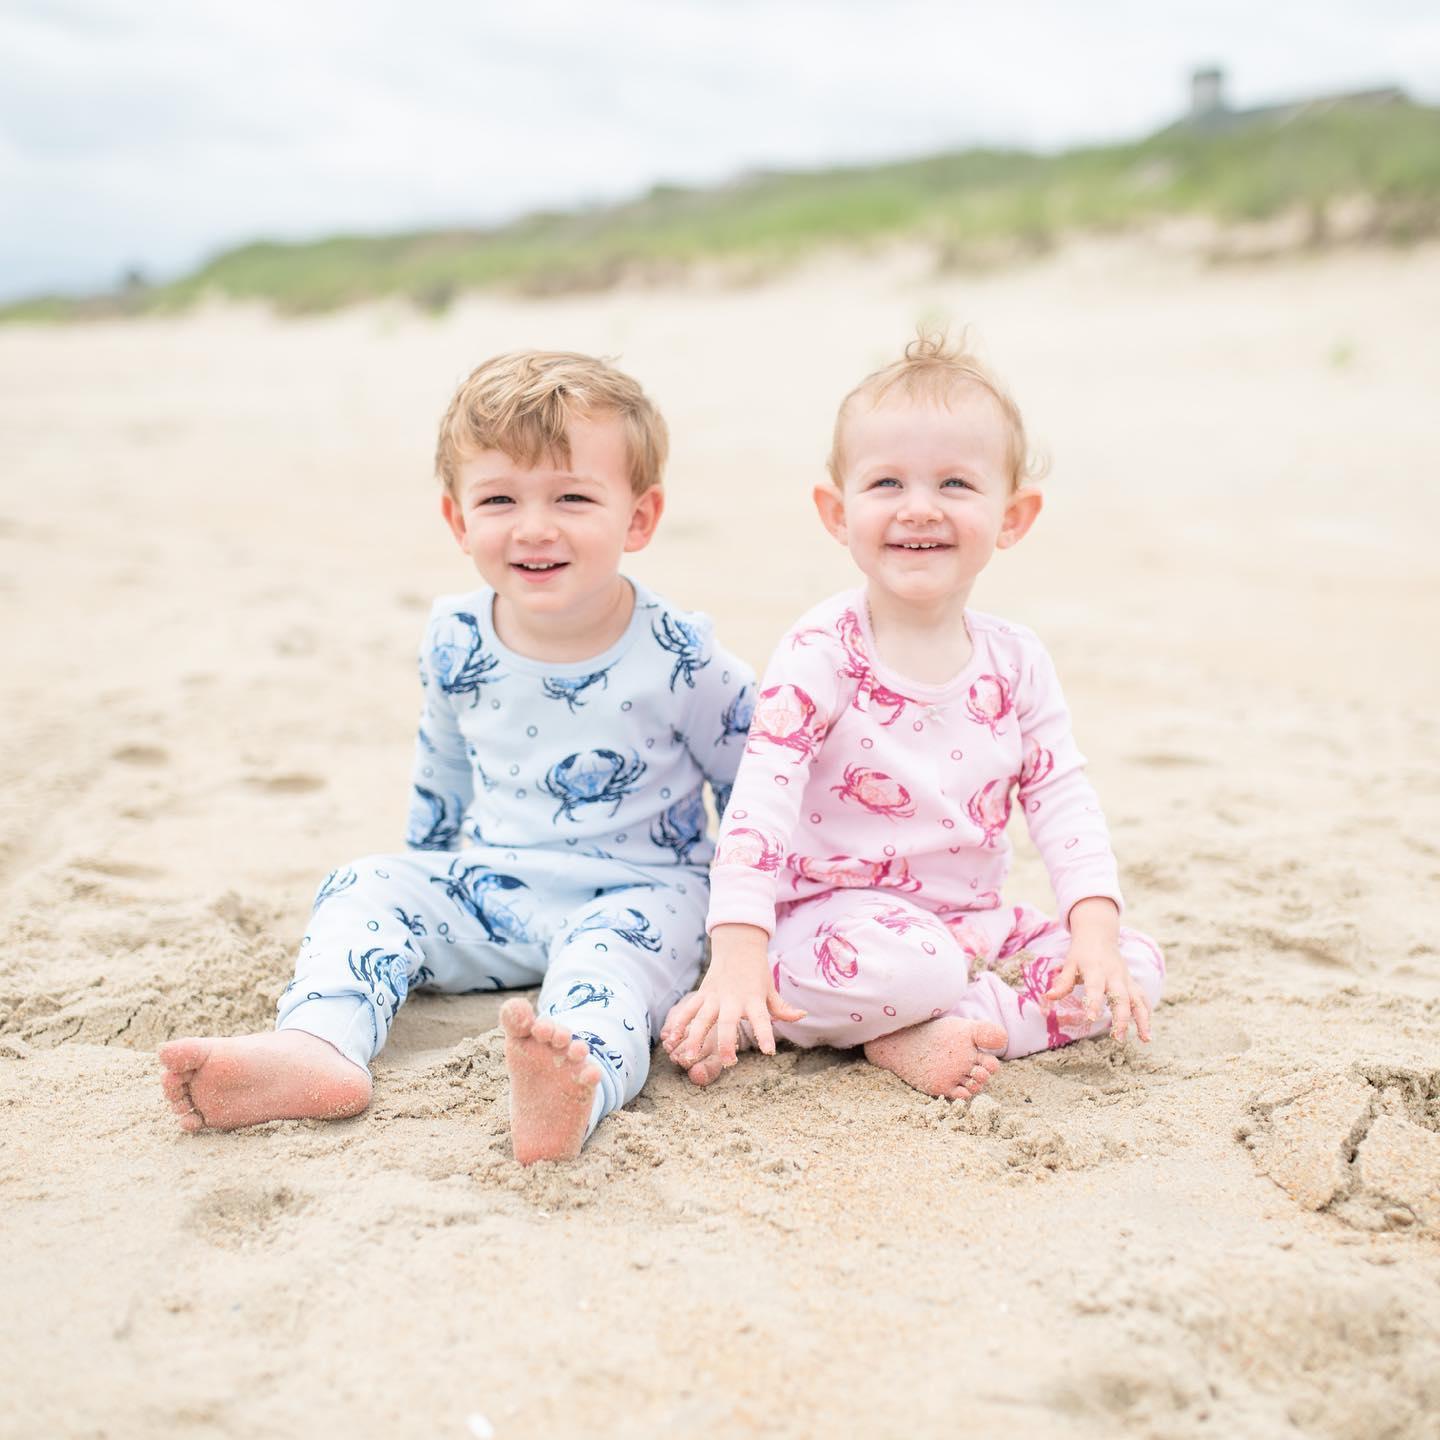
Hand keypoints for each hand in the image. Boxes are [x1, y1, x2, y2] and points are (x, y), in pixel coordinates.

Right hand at [660, 923, 804, 1070]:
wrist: (737, 946)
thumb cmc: (756, 972)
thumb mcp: (771, 989)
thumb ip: (783, 1008)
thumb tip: (803, 1015)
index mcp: (754, 999)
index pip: (762, 1019)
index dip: (765, 1035)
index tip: (769, 1051)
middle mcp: (733, 999)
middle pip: (728, 1022)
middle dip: (727, 1043)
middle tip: (728, 1062)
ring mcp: (715, 996)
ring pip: (702, 1018)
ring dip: (694, 1038)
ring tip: (688, 1057)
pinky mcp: (702, 994)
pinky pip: (688, 1010)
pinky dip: (679, 1024)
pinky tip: (670, 1040)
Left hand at [1044, 897, 1150, 1045]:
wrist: (1098, 935)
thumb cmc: (1081, 952)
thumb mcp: (1069, 963)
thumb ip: (1062, 982)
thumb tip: (1048, 997)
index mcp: (1096, 970)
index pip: (1095, 988)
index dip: (1093, 1002)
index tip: (1091, 1018)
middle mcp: (1114, 975)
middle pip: (1121, 997)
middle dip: (1122, 1018)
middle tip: (1118, 1038)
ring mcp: (1126, 979)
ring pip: (1138, 999)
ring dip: (1143, 1019)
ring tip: (1145, 1039)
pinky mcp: (1132, 982)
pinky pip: (1142, 998)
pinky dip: (1146, 1013)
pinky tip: (1146, 1031)